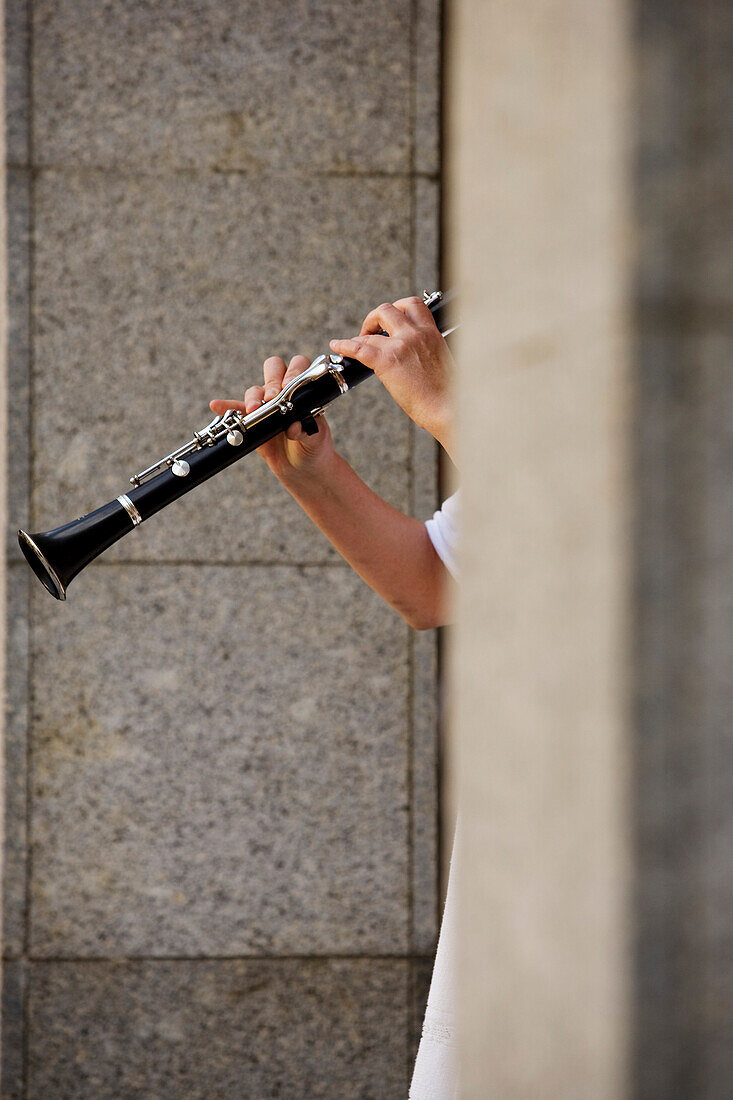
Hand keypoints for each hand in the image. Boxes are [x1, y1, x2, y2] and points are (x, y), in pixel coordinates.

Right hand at [209, 354, 335, 482]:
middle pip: (274, 369)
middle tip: (272, 397)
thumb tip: (295, 426)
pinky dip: (226, 407)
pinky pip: (236, 410)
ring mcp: (266, 405)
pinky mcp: (252, 420)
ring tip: (253, 410)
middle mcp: (284, 393)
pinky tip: (216, 405)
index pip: (298, 367)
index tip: (289, 387)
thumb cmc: (314, 448)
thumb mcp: (316, 441)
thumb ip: (308, 431)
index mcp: (303, 391)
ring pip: (255, 390)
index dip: (294, 372)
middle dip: (271, 380)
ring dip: (252, 397)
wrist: (302, 468)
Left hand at [329, 296, 453, 454]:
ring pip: (373, 326)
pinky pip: (360, 347)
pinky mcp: (388, 362)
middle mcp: (416, 334)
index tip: (390, 322)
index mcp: (432, 334)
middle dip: (375, 317)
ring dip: (361, 333)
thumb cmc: (449, 395)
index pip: (413, 305)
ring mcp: (401, 346)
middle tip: (371, 332)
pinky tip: (337, 346)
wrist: (449, 408)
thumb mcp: (441, 363)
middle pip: (389, 309)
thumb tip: (416, 358)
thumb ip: (427, 352)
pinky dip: (345, 345)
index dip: (397, 309)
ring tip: (356, 343)